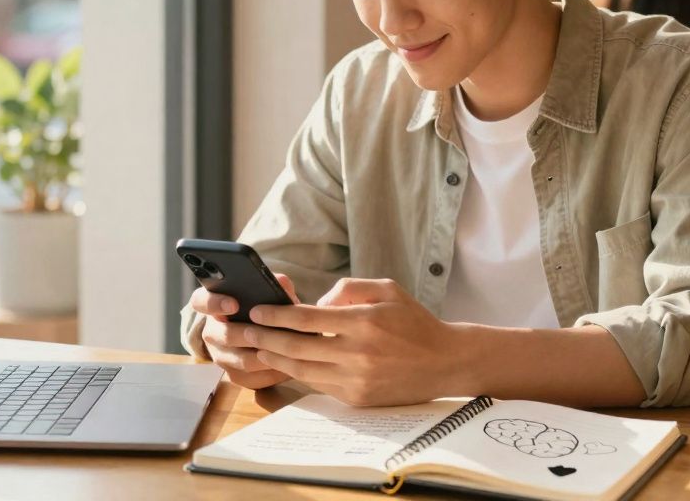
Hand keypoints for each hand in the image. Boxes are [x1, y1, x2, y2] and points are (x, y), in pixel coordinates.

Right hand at [191, 274, 298, 389]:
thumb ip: (271, 284)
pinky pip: (251, 378)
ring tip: (286, 349)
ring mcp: (220, 356)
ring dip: (264, 355)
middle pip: (224, 335)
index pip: (201, 302)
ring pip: (240, 360)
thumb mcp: (262, 290)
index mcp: (212, 305)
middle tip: (269, 331)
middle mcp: (211, 331)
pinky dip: (271, 373)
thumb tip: (282, 285)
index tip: (234, 304)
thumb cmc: (258, 306)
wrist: (254, 331)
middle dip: (249, 334)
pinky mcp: (233, 374)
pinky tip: (289, 365)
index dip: (215, 303)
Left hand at [244, 278, 463, 405]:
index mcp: (363, 322)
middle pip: (297, 348)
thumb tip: (317, 303)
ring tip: (258, 348)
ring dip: (276, 359)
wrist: (444, 362)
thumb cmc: (413, 321)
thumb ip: (348, 289)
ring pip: (303, 370)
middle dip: (265, 338)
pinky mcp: (358, 399)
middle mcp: (357, 354)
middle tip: (245, 331)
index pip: (308, 319)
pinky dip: (300, 373)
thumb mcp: (386, 290)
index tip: (258, 311)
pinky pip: (319, 385)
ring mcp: (357, 380)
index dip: (278, 315)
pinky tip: (286, 363)